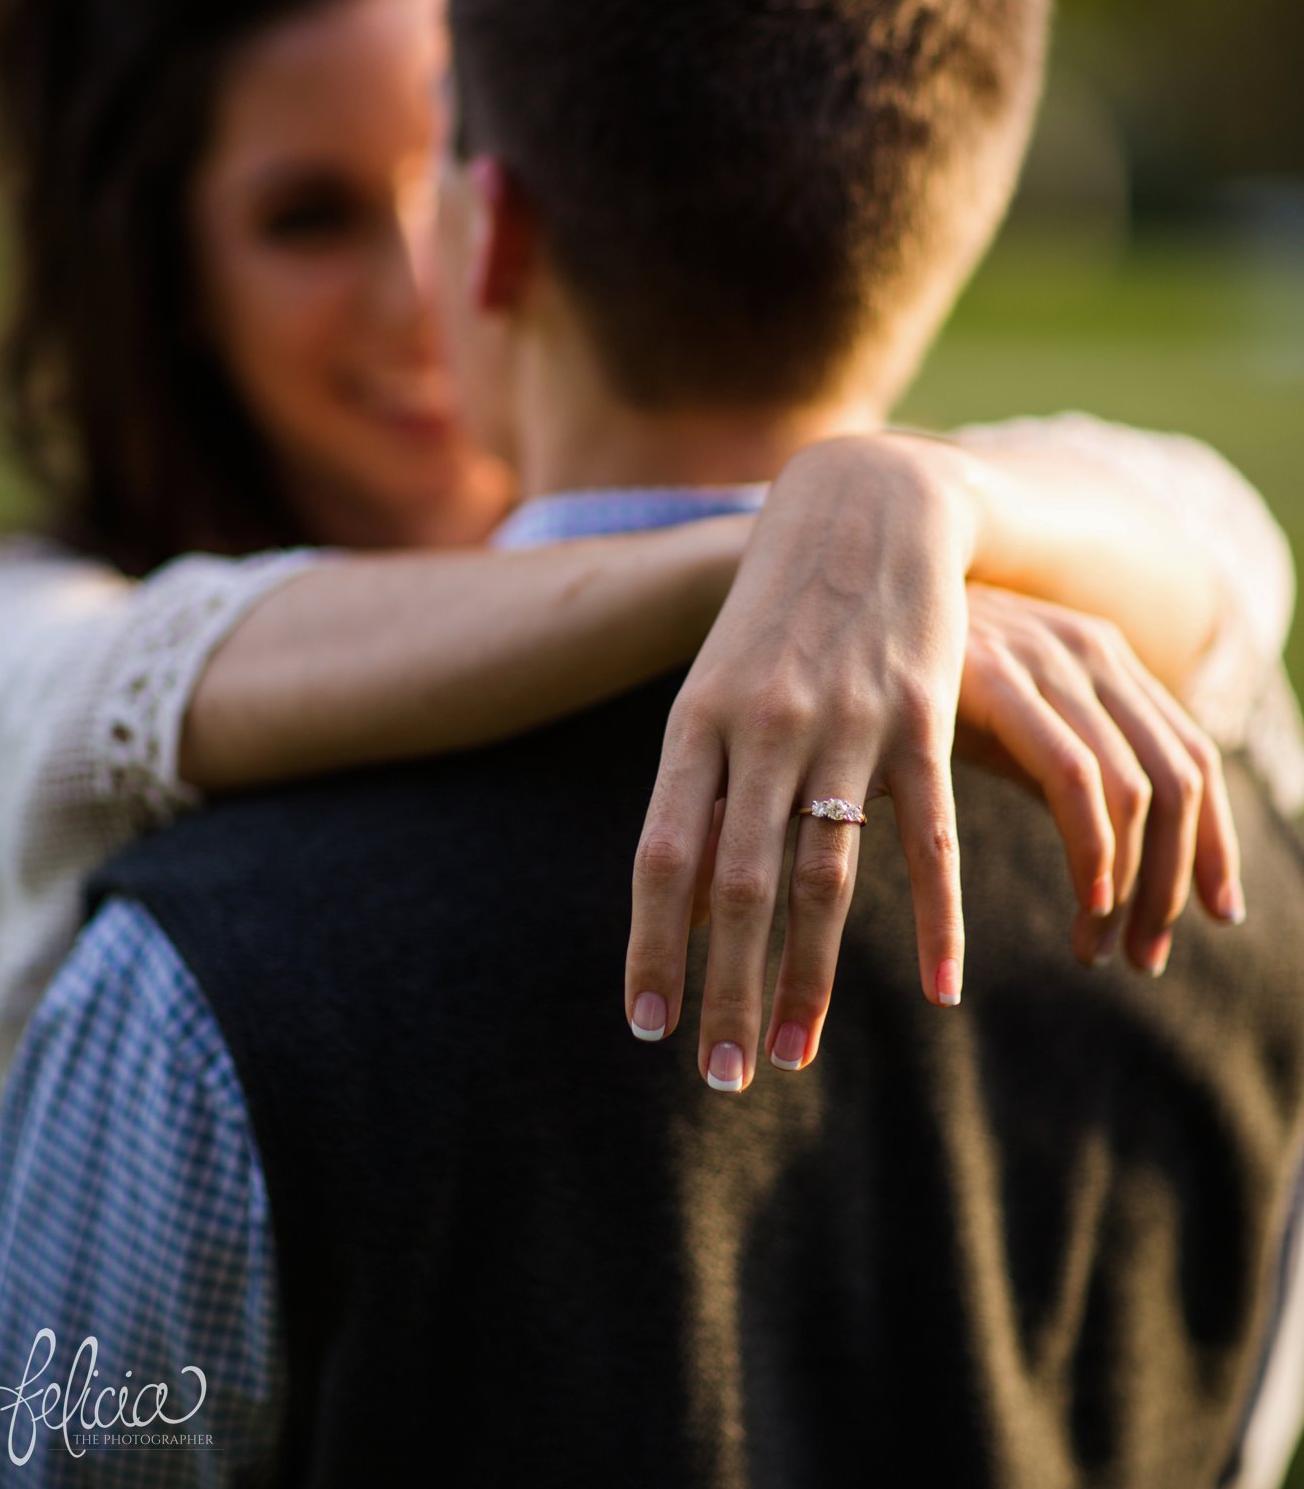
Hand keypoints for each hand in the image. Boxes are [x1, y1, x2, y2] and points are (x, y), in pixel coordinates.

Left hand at [625, 434, 974, 1091]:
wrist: (862, 510)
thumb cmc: (775, 614)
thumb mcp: (716, 685)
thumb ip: (700, 781)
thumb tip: (677, 896)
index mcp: (696, 722)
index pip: (660, 856)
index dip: (651, 946)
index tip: (647, 1027)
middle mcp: (762, 725)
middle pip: (737, 884)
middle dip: (728, 991)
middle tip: (723, 1078)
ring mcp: (843, 721)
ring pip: (825, 875)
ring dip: (810, 977)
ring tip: (796, 1055)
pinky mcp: (922, 717)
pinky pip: (927, 836)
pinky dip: (937, 920)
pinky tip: (940, 989)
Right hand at [955, 584, 1244, 973]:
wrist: (844, 591)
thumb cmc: (918, 670)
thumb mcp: (1006, 717)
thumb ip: (1062, 770)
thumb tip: (1113, 867)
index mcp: (1105, 655)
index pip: (1194, 756)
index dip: (1215, 844)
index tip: (1215, 914)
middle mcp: (1091, 650)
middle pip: (1180, 779)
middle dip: (1174, 881)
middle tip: (1145, 955)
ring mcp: (1048, 661)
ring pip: (1137, 790)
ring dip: (1130, 886)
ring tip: (1101, 947)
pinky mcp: (998, 680)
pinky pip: (1074, 780)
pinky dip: (1091, 851)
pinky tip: (1084, 902)